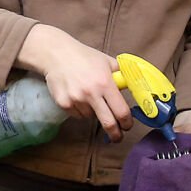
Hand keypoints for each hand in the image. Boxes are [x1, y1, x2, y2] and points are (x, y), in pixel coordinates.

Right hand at [17, 25, 133, 140]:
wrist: (56, 54)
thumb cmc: (84, 57)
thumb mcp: (107, 61)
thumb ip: (121, 75)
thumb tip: (134, 88)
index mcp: (105, 83)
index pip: (122, 111)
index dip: (127, 122)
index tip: (127, 125)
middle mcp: (91, 93)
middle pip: (108, 123)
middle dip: (115, 134)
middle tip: (117, 136)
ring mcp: (76, 100)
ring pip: (91, 118)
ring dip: (94, 113)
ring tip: (89, 98)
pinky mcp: (64, 104)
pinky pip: (77, 115)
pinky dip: (80, 110)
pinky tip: (77, 96)